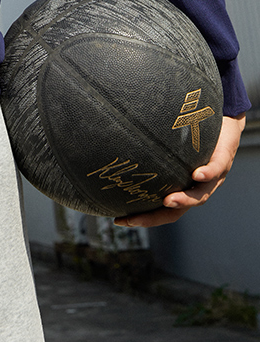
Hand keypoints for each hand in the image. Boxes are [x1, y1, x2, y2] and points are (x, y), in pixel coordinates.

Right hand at [114, 113, 244, 227]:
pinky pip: (215, 170)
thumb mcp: (170, 146)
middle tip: (133, 219)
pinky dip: (206, 174)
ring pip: (200, 196)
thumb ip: (152, 150)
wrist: (225, 122)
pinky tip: (195, 174)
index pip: (162, 210)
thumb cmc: (193, 134)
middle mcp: (197, 188)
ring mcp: (212, 178)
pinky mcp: (223, 161)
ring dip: (184, 200)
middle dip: (156, 217)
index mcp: (183, 188)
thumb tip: (117, 141)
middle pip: (178, 212)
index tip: (119, 220)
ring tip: (168, 201)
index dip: (142, 218)